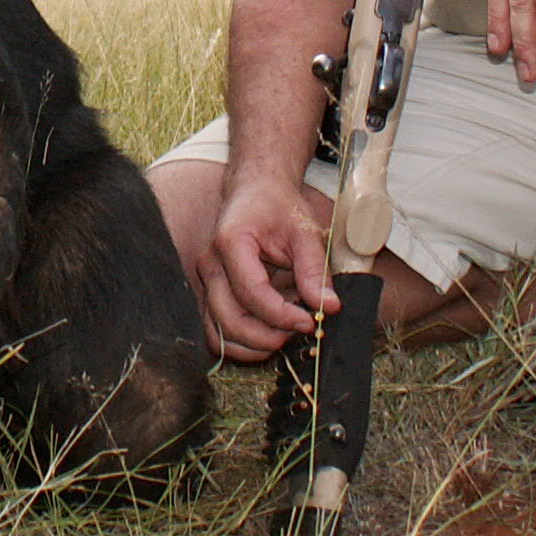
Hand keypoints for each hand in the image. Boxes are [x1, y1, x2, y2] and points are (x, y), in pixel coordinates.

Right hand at [196, 172, 338, 362]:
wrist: (254, 190)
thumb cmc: (276, 206)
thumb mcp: (303, 231)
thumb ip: (314, 270)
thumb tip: (328, 306)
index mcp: (231, 243)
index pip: (251, 293)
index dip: (281, 315)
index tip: (310, 321)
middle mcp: (211, 265)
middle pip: (229, 320)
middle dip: (267, 337)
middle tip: (300, 330)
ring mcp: (207, 281)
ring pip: (217, 332)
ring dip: (252, 345)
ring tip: (285, 335)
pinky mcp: (211, 292)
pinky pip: (218, 329)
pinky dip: (242, 340)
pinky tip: (270, 331)